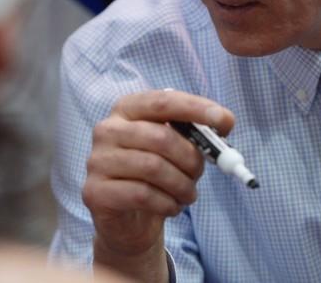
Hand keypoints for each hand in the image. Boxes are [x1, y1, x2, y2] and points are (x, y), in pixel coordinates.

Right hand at [82, 90, 234, 280]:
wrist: (128, 219)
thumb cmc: (156, 174)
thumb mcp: (175, 148)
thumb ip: (194, 133)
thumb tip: (225, 123)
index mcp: (128, 108)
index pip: (164, 101)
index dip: (196, 108)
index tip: (225, 121)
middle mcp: (107, 130)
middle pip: (160, 137)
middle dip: (191, 157)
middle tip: (202, 172)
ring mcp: (97, 161)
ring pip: (153, 168)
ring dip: (182, 185)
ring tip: (188, 194)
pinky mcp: (95, 191)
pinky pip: (142, 195)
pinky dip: (167, 203)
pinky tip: (172, 206)